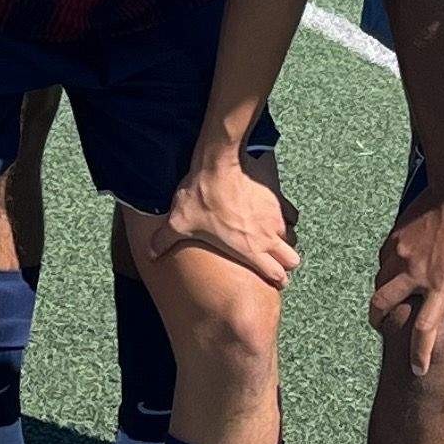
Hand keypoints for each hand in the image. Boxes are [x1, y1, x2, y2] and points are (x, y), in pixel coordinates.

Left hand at [155, 134, 299, 287]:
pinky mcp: (276, 198)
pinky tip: (270, 214)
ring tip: (268, 237)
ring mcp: (275, 217)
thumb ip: (165, 241)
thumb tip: (151, 253)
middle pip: (292, 261)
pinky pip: (290, 214)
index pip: (277, 275)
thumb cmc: (202, 196)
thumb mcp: (179, 222)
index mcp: (251, 250)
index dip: (275, 279)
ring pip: (291, 237)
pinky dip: (283, 217)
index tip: (269, 276)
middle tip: (271, 258)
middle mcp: (268, 237)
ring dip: (282, 240)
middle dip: (285, 262)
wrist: (218, 165)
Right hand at [369, 182, 443, 374]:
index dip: (420, 354)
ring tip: (387, 301)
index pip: (424, 330)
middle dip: (379, 322)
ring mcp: (402, 254)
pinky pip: (384, 260)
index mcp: (442, 287)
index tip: (419, 370)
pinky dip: (385, 270)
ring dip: (380, 296)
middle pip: (382, 307)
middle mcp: (416, 274)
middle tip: (382, 328)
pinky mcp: (396, 237)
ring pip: (378, 282)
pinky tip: (395, 270)